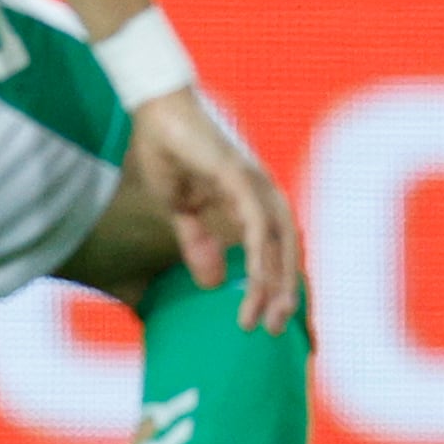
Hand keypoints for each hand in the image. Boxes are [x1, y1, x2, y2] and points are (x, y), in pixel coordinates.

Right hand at [126, 89, 303, 320]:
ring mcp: (253, 182)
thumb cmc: (170, 152)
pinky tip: (257, 281)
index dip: (284, 284)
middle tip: (280, 331)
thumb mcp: (182, 210)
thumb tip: (214, 283)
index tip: (282, 322)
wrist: (155, 112)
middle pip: (289, 249)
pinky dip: (261, 254)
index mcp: (252, 201)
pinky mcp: (238, 175)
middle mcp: (262, 193)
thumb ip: (199, 243)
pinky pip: (257, 222)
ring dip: (277, 282)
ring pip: (279, 241)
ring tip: (270, 318)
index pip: (279, 248)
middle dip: (288, 292)